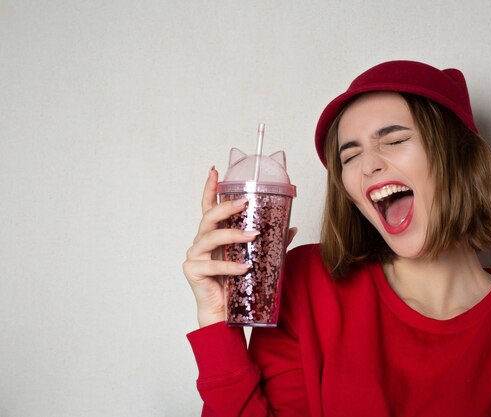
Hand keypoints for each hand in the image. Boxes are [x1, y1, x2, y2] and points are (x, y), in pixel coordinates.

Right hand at [182, 167, 297, 327]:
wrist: (224, 314)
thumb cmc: (236, 284)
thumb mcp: (255, 259)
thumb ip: (270, 244)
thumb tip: (291, 229)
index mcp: (213, 235)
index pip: (209, 206)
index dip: (210, 188)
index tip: (215, 170)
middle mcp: (201, 241)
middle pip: (209, 216)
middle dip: (226, 206)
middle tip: (245, 203)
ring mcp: (195, 255)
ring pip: (211, 237)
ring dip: (233, 235)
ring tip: (253, 236)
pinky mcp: (193, 271)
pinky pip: (212, 265)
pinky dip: (230, 266)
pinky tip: (244, 268)